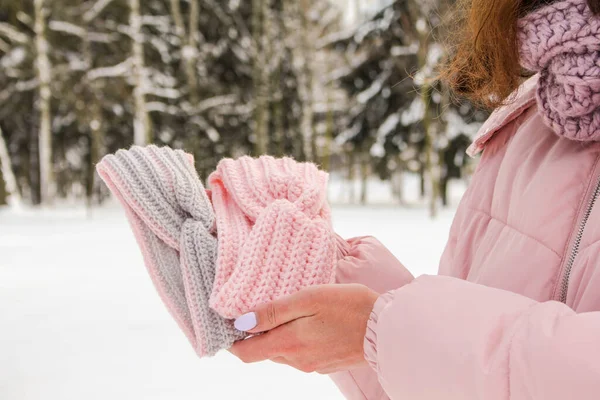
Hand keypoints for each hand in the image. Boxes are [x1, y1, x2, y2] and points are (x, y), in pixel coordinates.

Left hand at [229, 284, 378, 373]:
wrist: (388, 329)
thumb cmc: (350, 306)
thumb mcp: (309, 298)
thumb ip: (273, 311)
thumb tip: (241, 323)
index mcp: (289, 344)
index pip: (246, 353)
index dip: (232, 341)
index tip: (230, 322)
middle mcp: (297, 360)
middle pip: (264, 351)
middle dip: (256, 333)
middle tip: (260, 306)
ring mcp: (312, 365)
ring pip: (282, 352)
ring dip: (278, 335)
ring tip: (287, 310)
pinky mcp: (326, 364)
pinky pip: (301, 353)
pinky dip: (296, 339)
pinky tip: (308, 322)